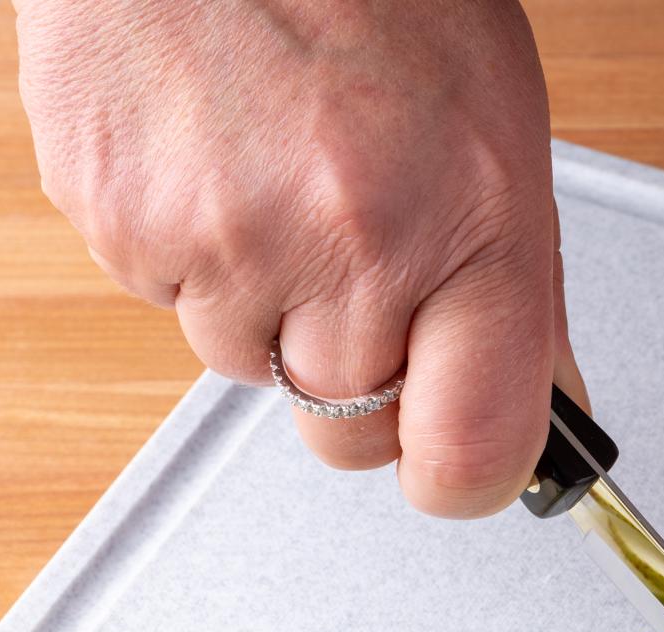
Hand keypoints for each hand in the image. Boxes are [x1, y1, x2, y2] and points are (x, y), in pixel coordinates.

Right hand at [15, 0, 582, 515]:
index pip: (470, 453)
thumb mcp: (497, 125)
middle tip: (355, 261)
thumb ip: (516, 286)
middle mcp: (347, 242)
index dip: (459, 474)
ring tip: (275, 167)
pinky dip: (187, 245)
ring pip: (248, 364)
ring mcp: (221, 240)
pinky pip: (162, 297)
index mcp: (468, 222)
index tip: (449, 460)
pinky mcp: (118, 223)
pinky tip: (210, 147)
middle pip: (346, 428)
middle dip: (355, 370)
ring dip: (264, 299)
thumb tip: (544, 411)